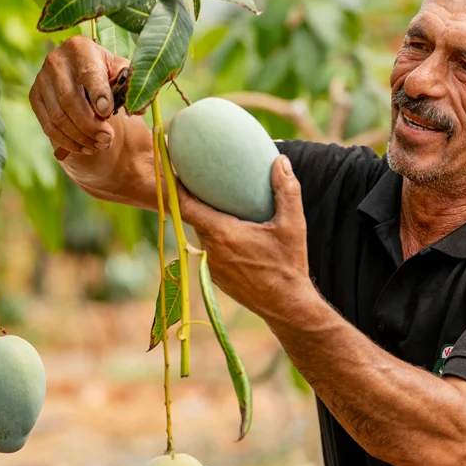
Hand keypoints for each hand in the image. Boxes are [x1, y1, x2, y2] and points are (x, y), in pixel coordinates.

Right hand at [30, 36, 155, 205]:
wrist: (81, 69)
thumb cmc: (106, 71)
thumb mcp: (121, 72)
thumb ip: (131, 86)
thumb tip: (137, 108)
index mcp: (80, 48)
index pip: (88, 74)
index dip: (98, 95)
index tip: (107, 113)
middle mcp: (56, 60)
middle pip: (70, 100)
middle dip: (90, 125)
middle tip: (107, 139)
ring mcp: (41, 79)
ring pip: (58, 117)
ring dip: (80, 137)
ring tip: (100, 146)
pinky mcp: (35, 97)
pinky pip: (48, 126)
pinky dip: (67, 141)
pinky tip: (84, 148)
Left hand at [181, 155, 314, 322]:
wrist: (287, 306)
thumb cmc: (289, 265)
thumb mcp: (293, 225)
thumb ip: (286, 190)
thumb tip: (281, 160)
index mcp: (223, 234)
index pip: (186, 206)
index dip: (175, 186)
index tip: (172, 168)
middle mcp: (210, 250)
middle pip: (193, 218)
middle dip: (194, 199)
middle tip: (199, 179)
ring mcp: (211, 266)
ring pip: (201, 235)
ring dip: (206, 219)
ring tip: (215, 203)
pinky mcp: (216, 278)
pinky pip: (209, 251)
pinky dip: (215, 238)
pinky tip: (229, 232)